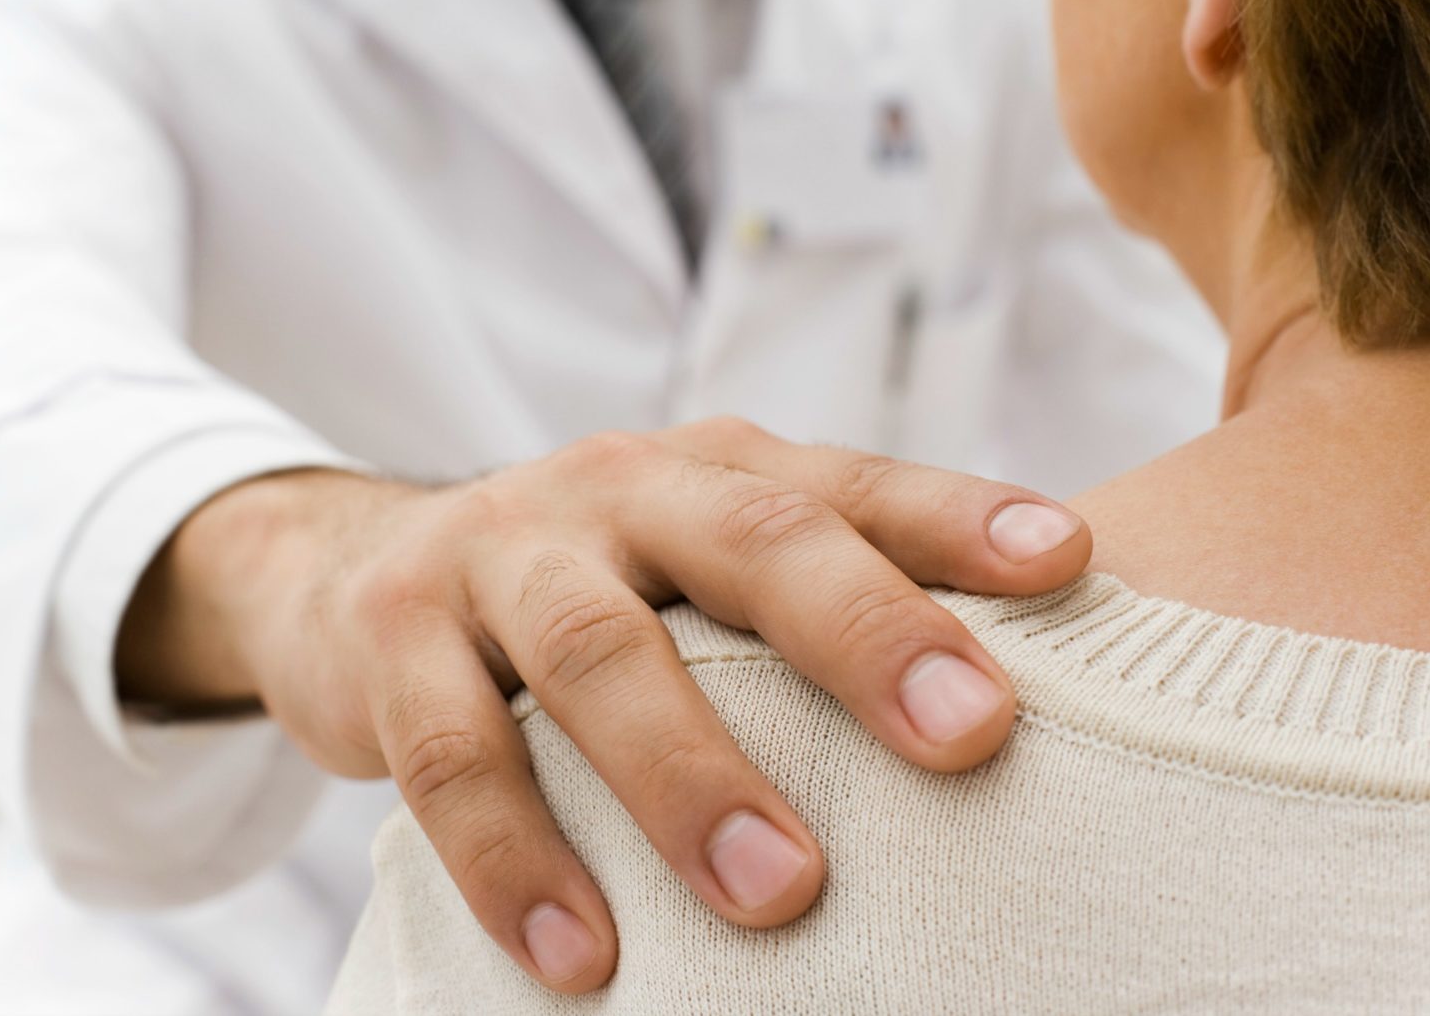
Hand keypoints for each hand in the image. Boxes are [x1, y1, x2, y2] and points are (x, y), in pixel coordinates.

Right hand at [118, 417, 1090, 992]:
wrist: (361, 572)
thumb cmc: (594, 585)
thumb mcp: (697, 569)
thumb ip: (817, 604)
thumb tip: (1003, 711)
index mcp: (715, 472)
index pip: (852, 483)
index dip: (958, 518)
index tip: (1069, 566)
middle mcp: (618, 490)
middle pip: (748, 540)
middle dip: (861, 632)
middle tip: (968, 734)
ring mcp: (499, 554)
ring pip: (598, 651)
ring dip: (690, 775)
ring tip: (784, 892)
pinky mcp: (390, 640)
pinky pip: (450, 754)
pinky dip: (514, 858)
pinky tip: (583, 956)